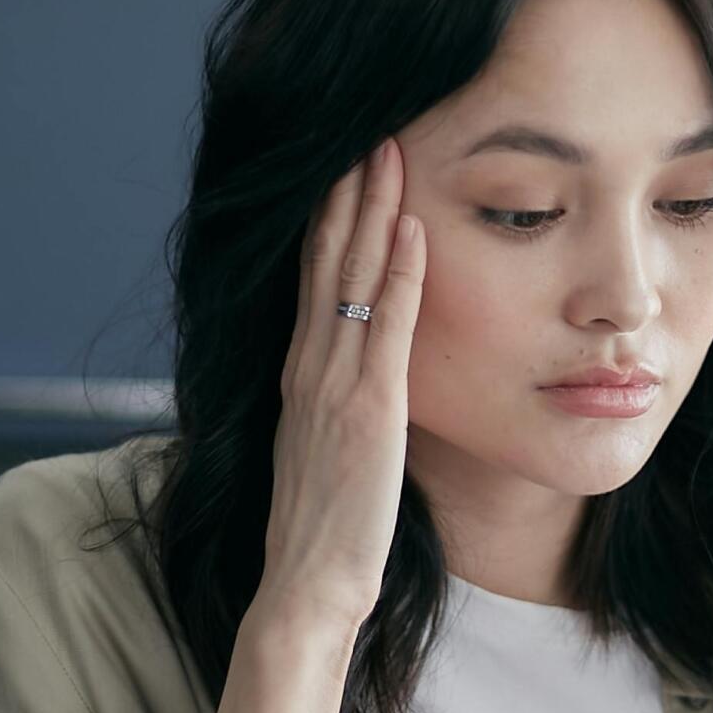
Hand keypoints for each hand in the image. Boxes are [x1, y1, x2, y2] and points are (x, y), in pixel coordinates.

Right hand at [249, 137, 424, 641]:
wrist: (307, 585)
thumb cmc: (324, 532)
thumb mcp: (326, 452)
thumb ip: (336, 408)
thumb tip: (356, 386)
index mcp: (299, 376)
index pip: (313, 278)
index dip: (327, 218)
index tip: (344, 165)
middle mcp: (309, 369)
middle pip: (326, 260)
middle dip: (345, 191)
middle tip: (366, 127)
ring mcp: (335, 386)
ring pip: (353, 278)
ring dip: (372, 211)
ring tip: (388, 148)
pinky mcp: (369, 411)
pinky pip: (387, 327)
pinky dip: (400, 274)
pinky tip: (413, 228)